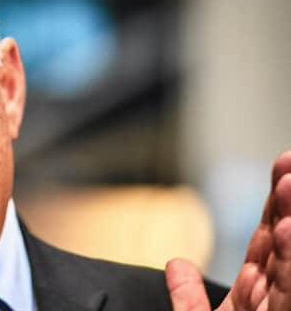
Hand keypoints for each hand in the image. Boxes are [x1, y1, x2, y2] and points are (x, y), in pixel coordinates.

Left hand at [165, 151, 290, 310]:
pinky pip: (287, 293)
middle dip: (286, 202)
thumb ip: (187, 297)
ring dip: (290, 222)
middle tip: (287, 160)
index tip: (280, 171)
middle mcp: (275, 300)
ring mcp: (281, 310)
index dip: (273, 206)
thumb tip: (176, 264)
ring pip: (289, 263)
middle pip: (284, 242)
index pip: (267, 241)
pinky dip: (288, 259)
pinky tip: (287, 229)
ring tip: (289, 184)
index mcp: (255, 297)